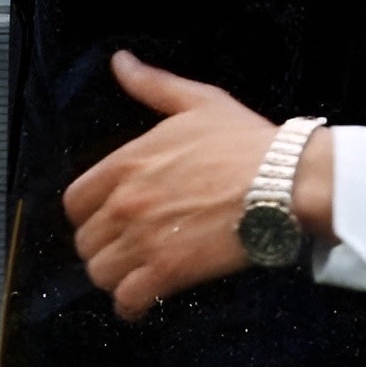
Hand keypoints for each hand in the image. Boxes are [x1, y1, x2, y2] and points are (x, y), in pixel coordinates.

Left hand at [62, 51, 332, 319]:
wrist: (289, 181)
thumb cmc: (251, 143)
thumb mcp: (201, 103)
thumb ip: (154, 85)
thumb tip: (121, 62)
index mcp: (127, 163)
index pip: (76, 202)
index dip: (92, 214)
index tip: (113, 218)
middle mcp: (126, 203)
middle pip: (86, 242)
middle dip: (107, 247)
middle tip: (134, 247)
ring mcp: (144, 239)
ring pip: (101, 273)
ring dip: (118, 277)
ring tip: (141, 273)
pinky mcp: (167, 271)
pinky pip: (126, 300)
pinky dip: (132, 305)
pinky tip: (146, 300)